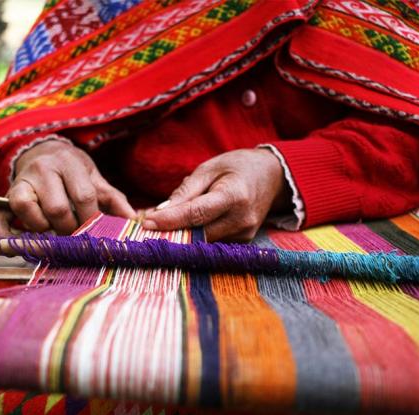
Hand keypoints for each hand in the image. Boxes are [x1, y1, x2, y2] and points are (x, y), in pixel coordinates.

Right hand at [0, 140, 135, 236]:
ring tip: (53, 234)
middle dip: (69, 229)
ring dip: (42, 230)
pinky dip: (6, 237)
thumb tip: (134, 222)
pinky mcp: (4, 197)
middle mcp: (42, 170)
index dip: (92, 219)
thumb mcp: (95, 179)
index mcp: (69, 164)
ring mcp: (20, 182)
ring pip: (26, 210)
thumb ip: (114, 199)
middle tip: (76, 237)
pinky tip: (19, 248)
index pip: (83, 196)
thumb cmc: (73, 171)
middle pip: (57, 208)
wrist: (42, 152)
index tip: (98, 234)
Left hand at [142, 148, 289, 241]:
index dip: (170, 220)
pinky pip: (212, 242)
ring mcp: (245, 234)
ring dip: (182, 235)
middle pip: (198, 234)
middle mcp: (241, 220)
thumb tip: (161, 211)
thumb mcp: (209, 168)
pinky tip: (185, 227)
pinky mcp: (243, 241)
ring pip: (203, 241)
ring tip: (164, 224)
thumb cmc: (237, 167)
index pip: (196, 214)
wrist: (272, 177)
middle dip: (171, 232)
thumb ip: (186, 191)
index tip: (147, 223)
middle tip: (146, 227)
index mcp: (234, 196)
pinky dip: (196, 236)